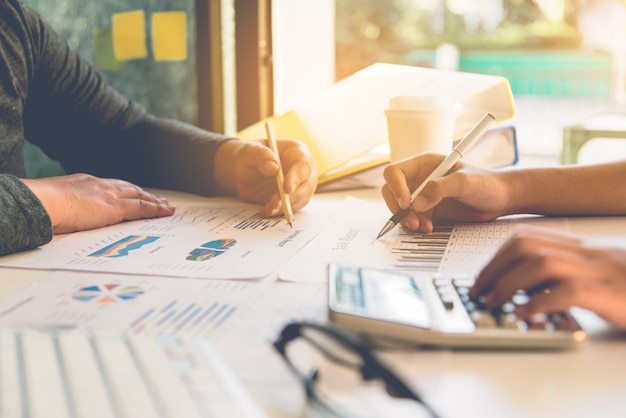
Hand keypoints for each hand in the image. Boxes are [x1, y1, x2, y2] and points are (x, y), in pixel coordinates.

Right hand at [22, 174, 174, 233]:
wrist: (43, 201)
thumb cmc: (42, 204)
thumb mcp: (55, 201)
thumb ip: (65, 205)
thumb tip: (61, 214)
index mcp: (85, 183)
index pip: (111, 186)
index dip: (125, 190)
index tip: (133, 193)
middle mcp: (101, 185)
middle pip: (129, 189)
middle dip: (144, 194)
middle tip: (157, 199)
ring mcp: (110, 195)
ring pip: (139, 196)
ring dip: (154, 201)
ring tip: (166, 206)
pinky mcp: (116, 207)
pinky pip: (142, 208)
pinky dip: (155, 209)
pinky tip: (165, 211)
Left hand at [214, 138, 316, 216]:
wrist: (243, 170)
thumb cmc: (249, 155)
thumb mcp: (249, 150)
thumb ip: (260, 155)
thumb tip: (274, 168)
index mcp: (297, 151)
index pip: (303, 165)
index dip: (297, 177)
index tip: (287, 188)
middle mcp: (302, 169)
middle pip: (307, 185)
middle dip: (293, 196)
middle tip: (276, 202)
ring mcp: (299, 185)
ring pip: (301, 199)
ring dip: (286, 206)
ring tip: (269, 207)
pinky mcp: (292, 198)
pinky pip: (291, 207)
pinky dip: (279, 211)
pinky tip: (267, 210)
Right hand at [381, 153, 511, 232]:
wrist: (500, 199)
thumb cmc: (486, 184)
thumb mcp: (465, 182)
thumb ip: (440, 189)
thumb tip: (416, 203)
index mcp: (425, 164)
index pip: (395, 172)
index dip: (395, 187)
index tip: (405, 204)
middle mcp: (420, 178)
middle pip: (391, 191)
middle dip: (398, 209)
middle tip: (413, 222)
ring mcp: (422, 195)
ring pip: (399, 208)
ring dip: (408, 220)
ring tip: (425, 227)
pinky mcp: (428, 210)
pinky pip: (411, 218)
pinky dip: (416, 225)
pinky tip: (430, 228)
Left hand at [470, 225, 625, 329]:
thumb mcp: (598, 280)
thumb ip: (565, 281)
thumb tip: (526, 295)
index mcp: (583, 249)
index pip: (529, 238)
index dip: (499, 255)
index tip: (483, 276)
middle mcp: (589, 255)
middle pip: (527, 245)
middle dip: (494, 267)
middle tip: (479, 290)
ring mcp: (602, 272)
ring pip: (541, 263)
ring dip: (508, 283)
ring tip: (495, 302)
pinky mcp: (612, 296)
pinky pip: (568, 291)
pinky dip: (540, 302)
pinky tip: (526, 315)